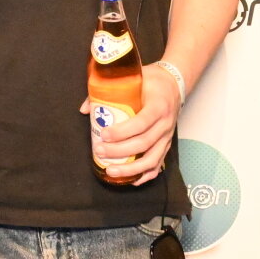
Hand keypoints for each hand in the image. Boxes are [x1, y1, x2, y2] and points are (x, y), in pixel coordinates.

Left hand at [80, 63, 180, 185]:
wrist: (174, 84)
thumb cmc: (151, 81)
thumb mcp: (134, 78)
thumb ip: (108, 91)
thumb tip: (85, 109)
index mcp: (158, 105)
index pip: (141, 122)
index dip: (122, 131)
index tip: (104, 134)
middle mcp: (165, 123)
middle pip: (143, 143)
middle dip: (119, 151)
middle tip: (100, 150)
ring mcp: (167, 137)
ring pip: (152, 159)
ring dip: (130, 169)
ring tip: (110, 170)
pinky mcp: (167, 145)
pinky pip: (158, 165)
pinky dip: (145, 175)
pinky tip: (131, 180)